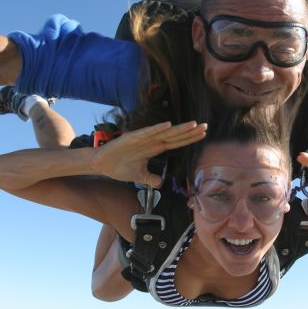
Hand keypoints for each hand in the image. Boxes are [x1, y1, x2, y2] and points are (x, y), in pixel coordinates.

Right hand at [92, 121, 206, 184]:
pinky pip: (146, 133)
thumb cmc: (119, 168)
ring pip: (164, 132)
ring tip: (193, 124)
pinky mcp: (132, 137)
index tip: (203, 135)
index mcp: (154, 149)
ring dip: (178, 129)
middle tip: (206, 126)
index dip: (189, 139)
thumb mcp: (139, 176)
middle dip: (190, 132)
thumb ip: (151, 178)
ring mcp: (142, 138)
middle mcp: (151, 141)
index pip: (176, 143)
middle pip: (174, 136)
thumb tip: (160, 183)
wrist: (101, 165)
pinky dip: (156, 128)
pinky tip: (168, 125)